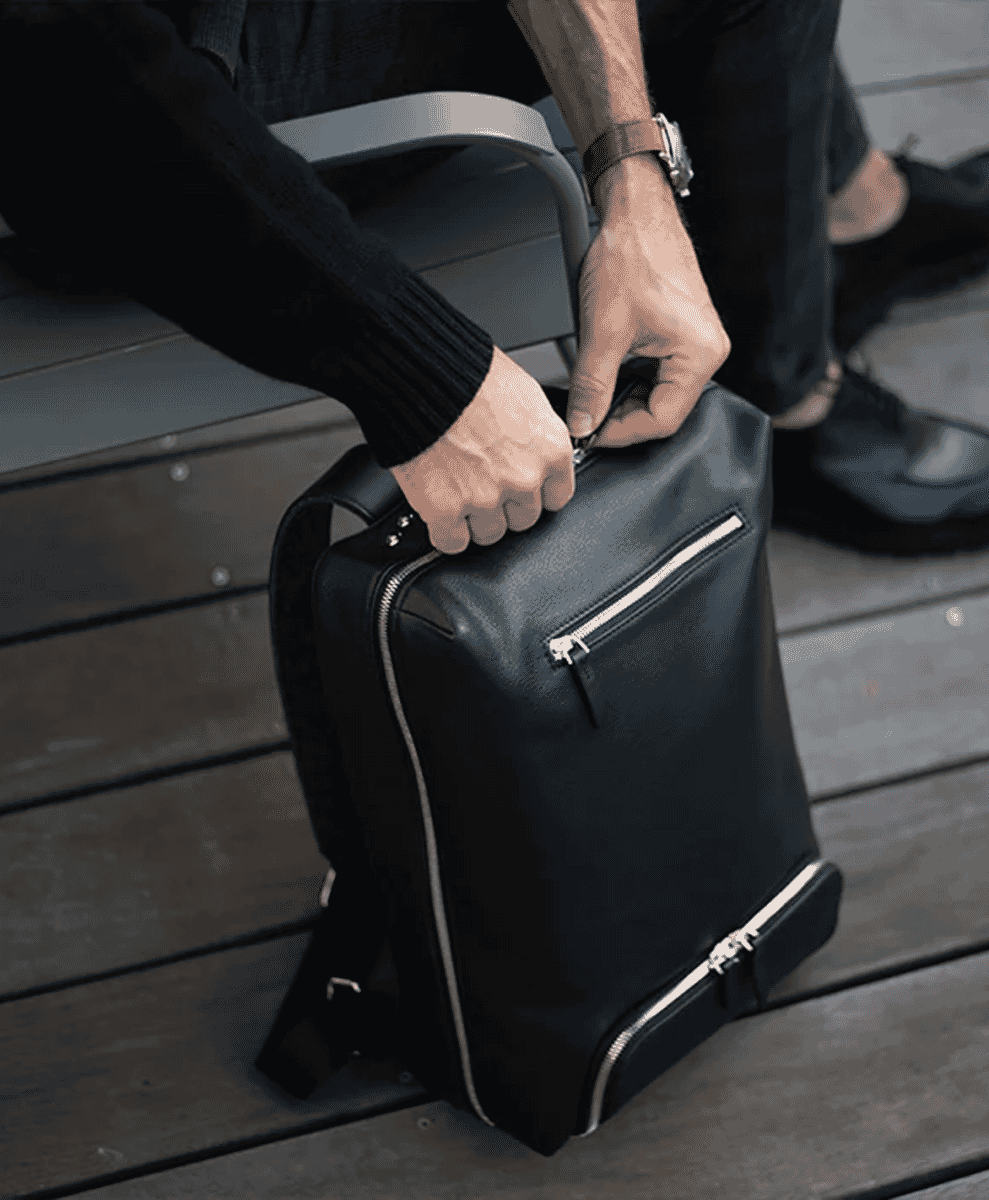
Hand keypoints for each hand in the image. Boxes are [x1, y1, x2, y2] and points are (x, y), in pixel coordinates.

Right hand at [388, 345, 574, 554]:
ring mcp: (485, 497)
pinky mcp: (446, 509)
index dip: (535, 494)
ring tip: (458, 492)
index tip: (522, 490)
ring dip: (474, 520)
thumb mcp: (525, 395)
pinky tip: (440, 513)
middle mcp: (523, 478)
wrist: (421, 374)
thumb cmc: (468, 374)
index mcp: (550, 450)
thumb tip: (536, 452)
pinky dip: (445, 533)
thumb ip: (537, 434)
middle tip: (482, 484)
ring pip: (489, 534)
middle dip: (504, 506)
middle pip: (523, 520)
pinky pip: (452, 543)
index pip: (556, 498)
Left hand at [567, 157, 730, 446]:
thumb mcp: (602, 332)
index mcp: (700, 354)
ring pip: (658, 394)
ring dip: (625, 398)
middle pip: (663, 410)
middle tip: (587, 418)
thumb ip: (592, 387)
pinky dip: (631, 379)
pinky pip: (659, 373)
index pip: (663, 419)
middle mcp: (707, 351)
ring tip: (595, 393)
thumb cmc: (631, 254)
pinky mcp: (683, 334)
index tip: (590, 433)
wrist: (635, 211)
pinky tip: (609, 374)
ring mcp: (697, 343)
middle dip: (622, 417)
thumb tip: (583, 423)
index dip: (621, 433)